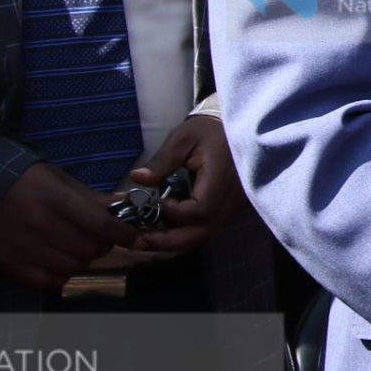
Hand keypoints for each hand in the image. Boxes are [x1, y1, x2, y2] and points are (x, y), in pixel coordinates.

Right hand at [0, 162, 139, 290]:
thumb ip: (91, 197)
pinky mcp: (11, 265)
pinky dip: (61, 275)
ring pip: (72, 267)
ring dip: (82, 260)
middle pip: (88, 249)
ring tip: (77, 248)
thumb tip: (124, 204)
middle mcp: (41, 225)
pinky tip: (59, 262)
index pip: (100, 224)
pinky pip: (49, 282)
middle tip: (100, 239)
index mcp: (55, 199)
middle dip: (102, 246)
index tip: (135, 239)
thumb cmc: (24, 181)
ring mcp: (25, 247)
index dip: (123, 234)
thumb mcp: (58, 179)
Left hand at [118, 114, 247, 256]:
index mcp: (222, 178)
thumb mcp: (183, 139)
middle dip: (169, 240)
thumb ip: (162, 161)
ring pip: (204, 235)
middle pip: (202, 233)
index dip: (176, 213)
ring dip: (175, 240)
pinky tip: (166, 228)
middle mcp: (231, 198)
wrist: (234, 129)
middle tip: (139, 240)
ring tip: (148, 237)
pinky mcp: (229, 210)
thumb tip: (137, 178)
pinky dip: (185, 233)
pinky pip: (207, 229)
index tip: (160, 200)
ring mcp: (233, 207)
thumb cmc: (208, 131)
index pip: (201, 210)